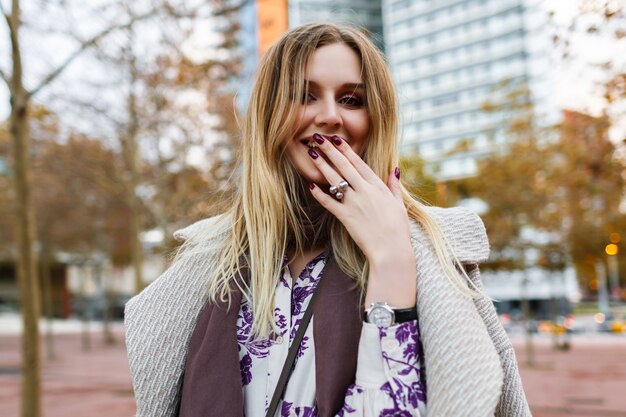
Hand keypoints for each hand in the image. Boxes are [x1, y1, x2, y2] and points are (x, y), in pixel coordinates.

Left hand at [306, 133, 411, 262]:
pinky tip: (310, 185)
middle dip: (330, 150)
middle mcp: (364, 191)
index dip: (346, 150)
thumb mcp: (399, 204)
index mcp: (377, 186)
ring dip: (322, 166)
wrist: (391, 250)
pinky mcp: (345, 217)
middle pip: (344, 166)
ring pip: (334, 180)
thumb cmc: (397, 229)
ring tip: (311, 154)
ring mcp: (354, 203)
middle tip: (317, 138)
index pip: (358, 163)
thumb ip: (394, 186)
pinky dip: (319, 194)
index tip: (336, 138)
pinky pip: (328, 202)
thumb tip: (394, 170)